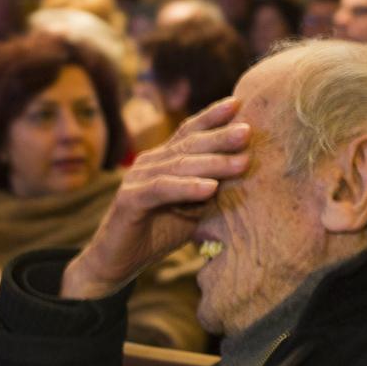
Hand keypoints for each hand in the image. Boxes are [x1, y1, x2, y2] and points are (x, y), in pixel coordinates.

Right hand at [62, 96, 249, 299]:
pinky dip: (187, 188)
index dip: (213, 116)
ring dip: (213, 163)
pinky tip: (210, 189)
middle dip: (220, 137)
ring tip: (241, 163)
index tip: (239, 103)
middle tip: (248, 132)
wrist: (118, 262)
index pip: (190, 131)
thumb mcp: (193, 208)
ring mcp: (137, 178)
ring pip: (179, 165)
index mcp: (164, 159)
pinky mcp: (129, 199)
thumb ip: (212, 189)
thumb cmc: (159, 232)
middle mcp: (150, 162)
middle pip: (189, 144)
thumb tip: (246, 170)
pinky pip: (163, 189)